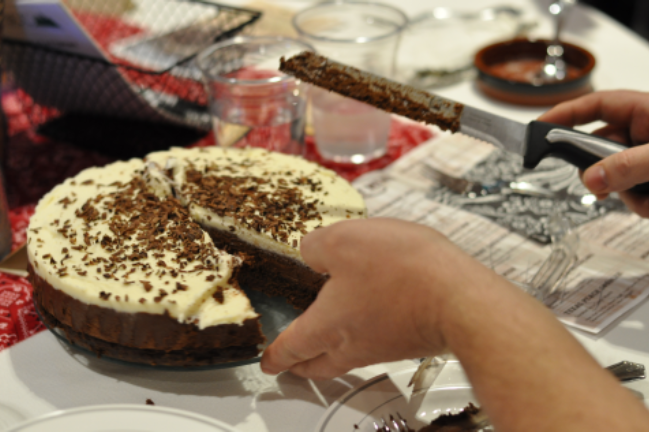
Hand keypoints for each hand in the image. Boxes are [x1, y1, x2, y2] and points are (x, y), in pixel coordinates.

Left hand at [260, 218, 489, 379]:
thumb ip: (316, 246)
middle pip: (319, 366)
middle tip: (293, 363)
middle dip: (302, 366)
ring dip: (333, 350)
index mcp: (327, 326)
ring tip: (329, 335)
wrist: (460, 297)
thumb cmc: (404, 272)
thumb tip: (310, 250)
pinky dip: (364, 333)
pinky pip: (377, 341)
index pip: (290, 350)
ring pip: (347, 356)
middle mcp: (354, 344)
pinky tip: (372, 310)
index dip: (274, 357)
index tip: (267, 363)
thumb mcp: (343, 241)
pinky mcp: (409, 337)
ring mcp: (384, 344)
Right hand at [538, 90, 648, 215]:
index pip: (596, 105)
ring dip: (626, 192)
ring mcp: (647, 156)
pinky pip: (632, 191)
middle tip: (597, 185)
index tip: (538, 128)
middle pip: (599, 146)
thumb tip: (591, 178)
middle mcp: (645, 131)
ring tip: (648, 198)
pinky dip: (640, 202)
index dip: (565, 113)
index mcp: (647, 111)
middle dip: (598, 170)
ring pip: (615, 174)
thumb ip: (629, 166)